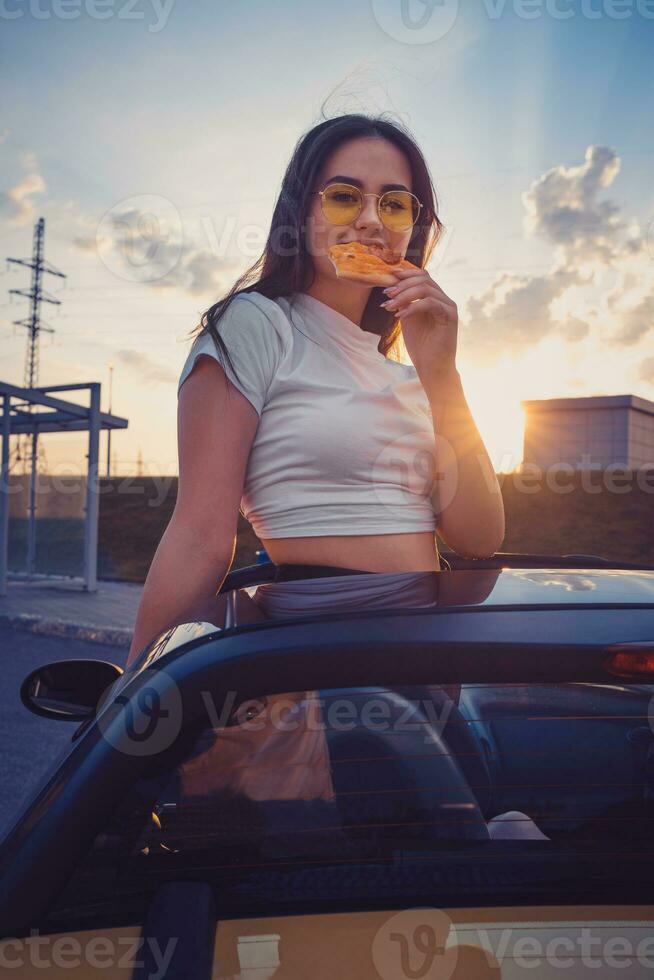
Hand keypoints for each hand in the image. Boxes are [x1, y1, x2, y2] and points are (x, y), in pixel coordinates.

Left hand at [380, 267, 457, 384]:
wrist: (431, 367)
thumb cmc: (420, 346)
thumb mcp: (407, 319)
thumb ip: (403, 303)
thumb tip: (391, 288)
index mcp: (434, 298)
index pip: (423, 276)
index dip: (406, 273)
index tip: (389, 276)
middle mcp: (444, 299)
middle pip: (424, 279)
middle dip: (402, 285)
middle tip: (387, 294)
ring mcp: (448, 306)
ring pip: (426, 289)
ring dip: (404, 295)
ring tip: (389, 306)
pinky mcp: (450, 316)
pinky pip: (430, 303)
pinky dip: (413, 307)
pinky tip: (400, 317)